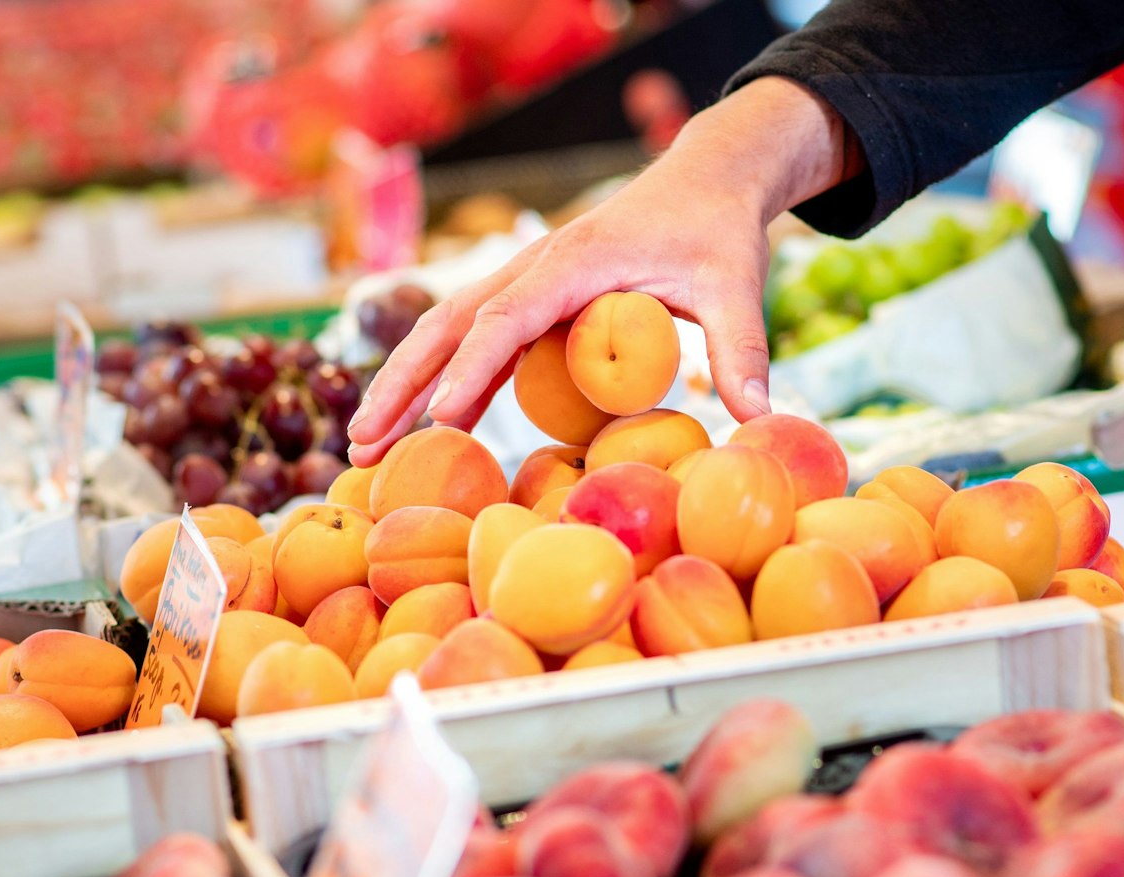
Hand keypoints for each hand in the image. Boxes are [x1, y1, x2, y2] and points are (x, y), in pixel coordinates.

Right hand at [346, 78, 858, 464]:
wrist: (705, 182)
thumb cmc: (717, 232)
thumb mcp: (736, 285)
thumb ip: (742, 348)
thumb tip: (761, 419)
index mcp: (573, 261)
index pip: (506, 317)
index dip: (471, 369)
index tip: (441, 420)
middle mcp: (534, 267)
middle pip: (448, 324)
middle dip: (401, 384)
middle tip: (362, 445)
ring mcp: (526, 282)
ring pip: (447, 332)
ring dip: (404, 386)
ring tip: (365, 446)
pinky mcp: (532, 300)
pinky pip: (475, 341)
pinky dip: (442, 380)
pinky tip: (423, 425)